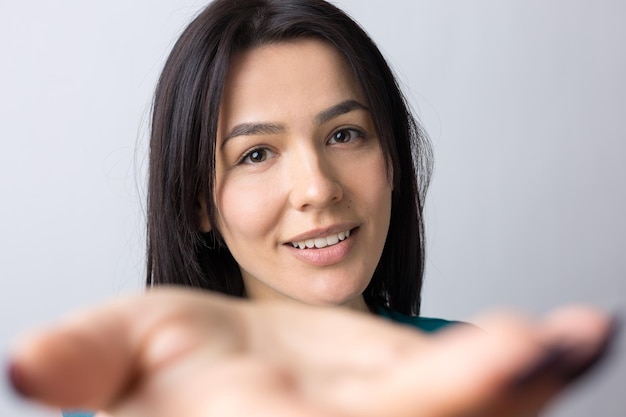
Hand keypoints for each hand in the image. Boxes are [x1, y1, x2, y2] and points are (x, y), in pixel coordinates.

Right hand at [8, 288, 614, 416]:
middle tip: (570, 339)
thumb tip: (27, 362)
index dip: (439, 397)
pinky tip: (568, 336)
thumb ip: (90, 357)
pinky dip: (524, 371)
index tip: (509, 347)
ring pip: (473, 416)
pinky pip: (479, 392)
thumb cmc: (171, 369)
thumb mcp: (124, 348)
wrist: (216, 378)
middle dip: (503, 395)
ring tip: (585, 334)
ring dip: (532, 384)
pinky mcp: (412, 398)